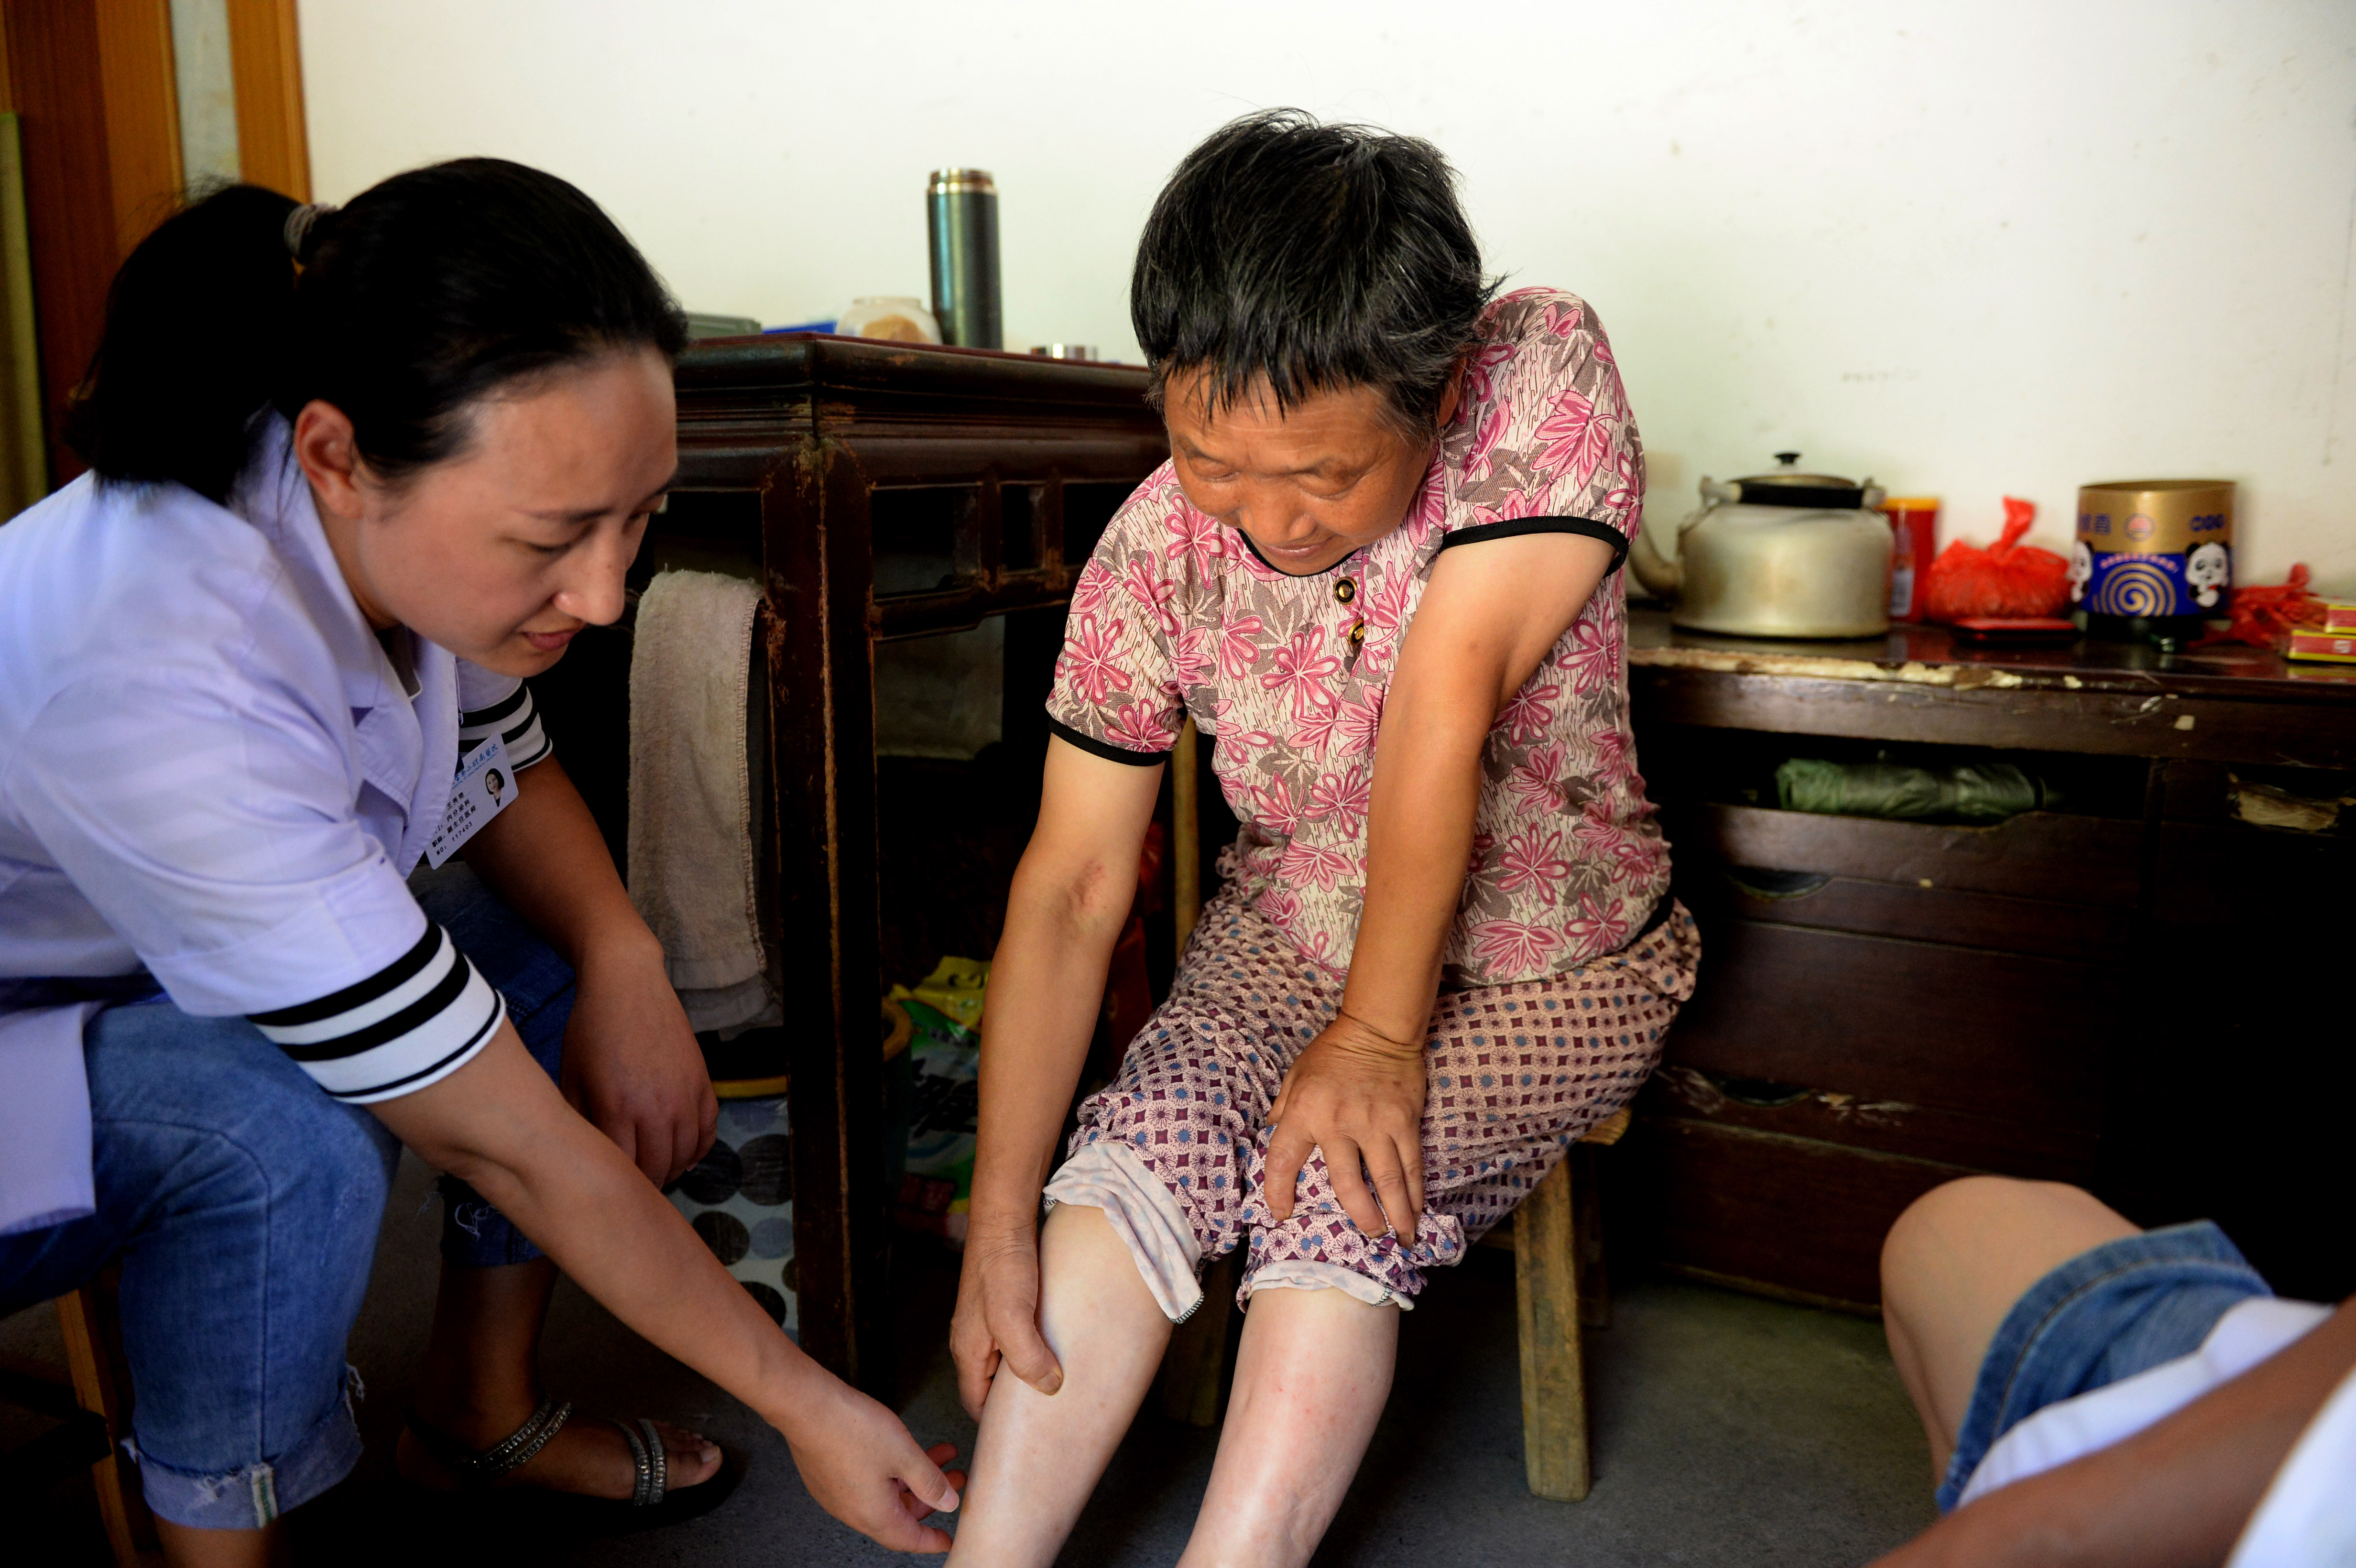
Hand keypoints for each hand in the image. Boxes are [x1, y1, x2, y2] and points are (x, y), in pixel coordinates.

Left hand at [560, 935, 716, 1185]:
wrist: (627, 984)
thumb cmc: (590, 1030)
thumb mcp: (570, 1078)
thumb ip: (579, 1122)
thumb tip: (587, 1158)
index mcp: (618, 1108)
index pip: (626, 1169)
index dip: (618, 1184)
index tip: (608, 1188)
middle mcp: (658, 1107)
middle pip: (659, 1168)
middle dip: (645, 1183)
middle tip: (631, 1185)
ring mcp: (686, 1095)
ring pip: (686, 1155)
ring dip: (670, 1169)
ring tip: (654, 1170)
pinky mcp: (703, 1082)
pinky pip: (708, 1131)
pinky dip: (697, 1149)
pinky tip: (682, 1153)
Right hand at [780, 1377, 964, 1552]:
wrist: (806, 1406)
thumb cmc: (851, 1429)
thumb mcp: (905, 1455)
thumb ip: (929, 1481)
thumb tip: (948, 1503)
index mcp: (872, 1515)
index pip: (908, 1539)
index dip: (931, 1541)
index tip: (947, 1540)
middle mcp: (852, 1510)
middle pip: (899, 1515)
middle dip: (929, 1498)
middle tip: (953, 1481)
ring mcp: (837, 1492)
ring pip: (885, 1494)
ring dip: (913, 1478)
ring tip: (938, 1456)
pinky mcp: (828, 1474)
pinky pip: (866, 1482)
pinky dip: (891, 1472)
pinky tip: (903, 1451)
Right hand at [950, 1220, 1064, 1419]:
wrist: (1005, 1218)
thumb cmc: (1002, 1265)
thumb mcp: (1012, 1317)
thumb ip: (1027, 1357)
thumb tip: (1050, 1387)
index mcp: (967, 1350)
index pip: (974, 1403)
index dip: (995, 1425)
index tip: (1021, 1439)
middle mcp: (973, 1339)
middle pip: (989, 1385)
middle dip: (1012, 1404)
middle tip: (1045, 1417)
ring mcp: (988, 1321)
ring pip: (1004, 1361)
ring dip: (1026, 1374)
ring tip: (1057, 1385)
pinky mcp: (1005, 1303)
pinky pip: (1017, 1338)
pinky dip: (1034, 1349)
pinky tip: (1057, 1348)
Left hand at [1266, 1011, 1427, 1237]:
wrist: (1376, 1028)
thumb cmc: (1331, 1053)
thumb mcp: (1295, 1077)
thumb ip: (1283, 1110)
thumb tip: (1273, 1136)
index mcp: (1304, 1113)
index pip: (1283, 1160)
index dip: (1278, 1192)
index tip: (1282, 1215)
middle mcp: (1339, 1124)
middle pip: (1348, 1183)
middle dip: (1360, 1216)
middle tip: (1369, 1236)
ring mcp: (1376, 1124)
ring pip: (1388, 1180)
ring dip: (1395, 1214)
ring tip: (1401, 1239)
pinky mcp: (1404, 1121)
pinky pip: (1410, 1164)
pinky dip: (1415, 1191)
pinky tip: (1417, 1211)